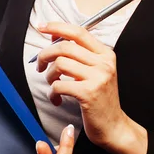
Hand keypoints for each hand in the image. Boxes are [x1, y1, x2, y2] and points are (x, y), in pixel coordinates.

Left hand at [36, 21, 127, 148]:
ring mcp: (97, 77)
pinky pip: (59, 84)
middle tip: (40, 65)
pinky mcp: (88, 93)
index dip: (57, 27)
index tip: (42, 27)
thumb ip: (79, 54)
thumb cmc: (101, 100)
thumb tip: (55, 37)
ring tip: (51, 84)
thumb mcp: (96, 72)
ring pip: (60, 64)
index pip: (78, 32)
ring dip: (48, 75)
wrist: (114, 126)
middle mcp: (103, 63)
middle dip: (45, 55)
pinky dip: (51, 92)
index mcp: (105, 54)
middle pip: (65, 47)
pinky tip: (56, 98)